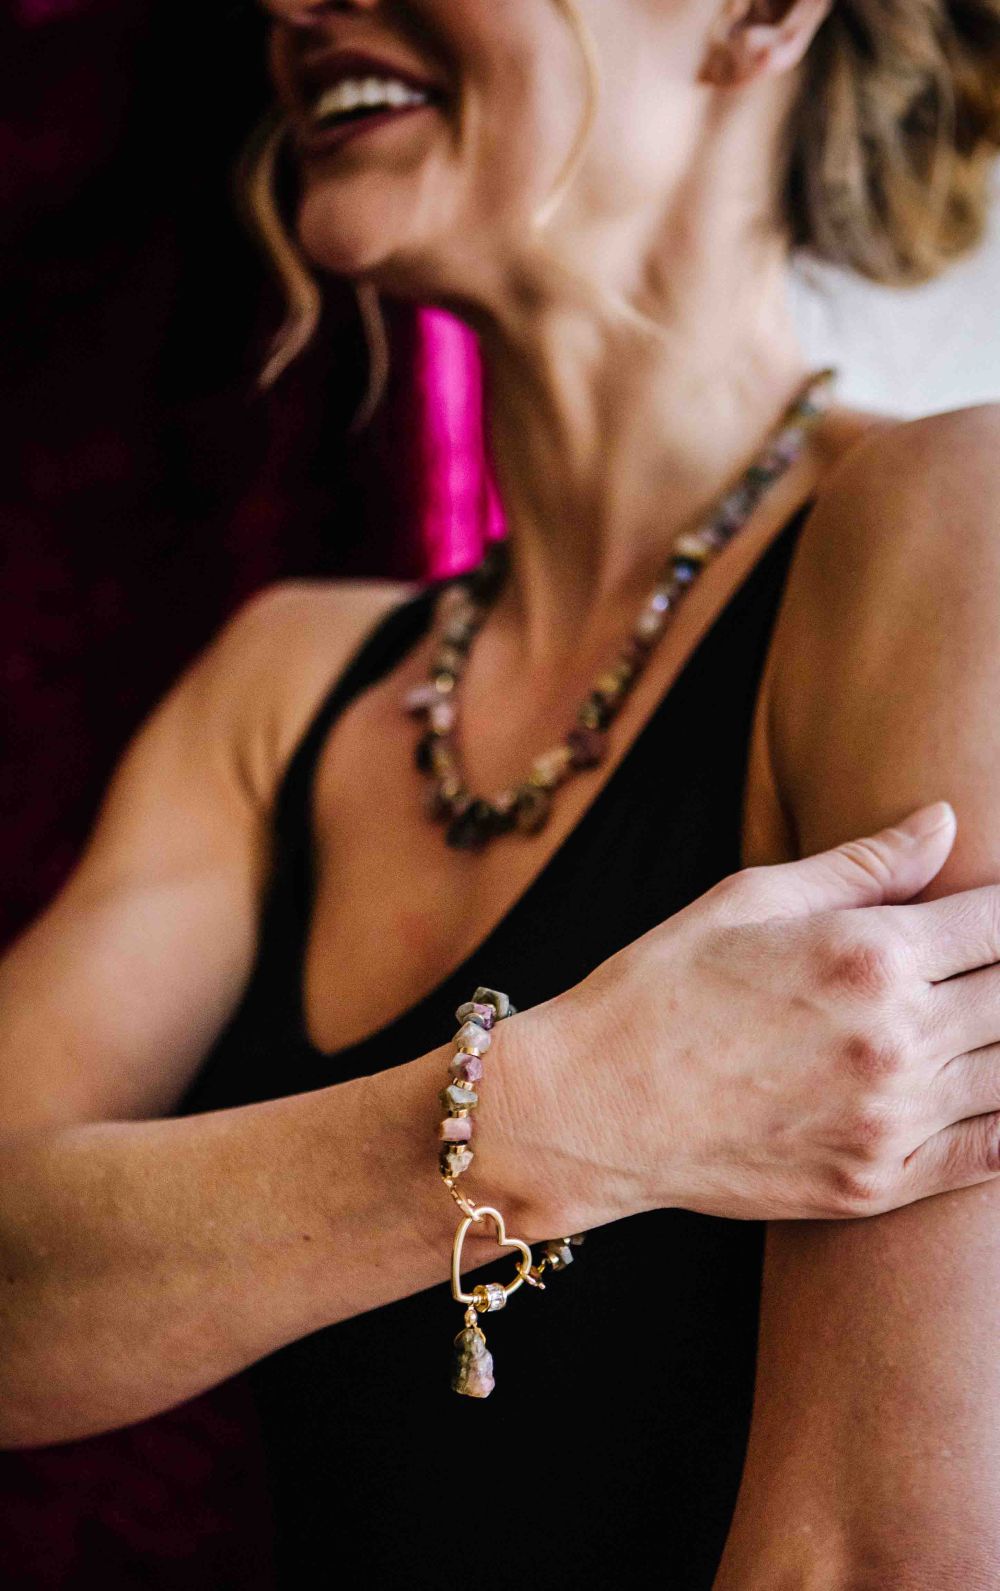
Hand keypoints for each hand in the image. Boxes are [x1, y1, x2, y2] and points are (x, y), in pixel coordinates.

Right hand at [517, 802, 999, 1229]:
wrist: (592, 1109)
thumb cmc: (660, 988)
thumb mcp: (748, 900)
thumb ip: (862, 866)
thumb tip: (944, 821)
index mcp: (869, 955)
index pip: (998, 923)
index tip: (997, 914)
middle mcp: (894, 1040)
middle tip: (986, 965)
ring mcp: (891, 1122)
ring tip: (982, 1020)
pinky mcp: (877, 1185)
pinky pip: (993, 1153)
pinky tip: (990, 1085)